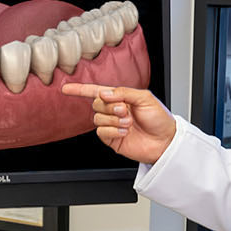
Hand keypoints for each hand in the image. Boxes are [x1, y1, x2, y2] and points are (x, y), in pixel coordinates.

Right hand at [60, 83, 176, 163]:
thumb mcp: (145, 98)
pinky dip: (113, 130)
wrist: (165, 141)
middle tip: (125, 110)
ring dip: (113, 119)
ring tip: (128, 122)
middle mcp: (114, 111)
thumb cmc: (159, 119)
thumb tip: (104, 92)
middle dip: (109, 106)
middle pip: (96, 103)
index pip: (96, 91)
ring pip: (97, 118)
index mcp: (121, 98)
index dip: (80, 90)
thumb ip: (123, 92)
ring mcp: (112, 126)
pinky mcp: (112, 139)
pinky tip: (125, 131)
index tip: (65, 88)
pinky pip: (101, 132)